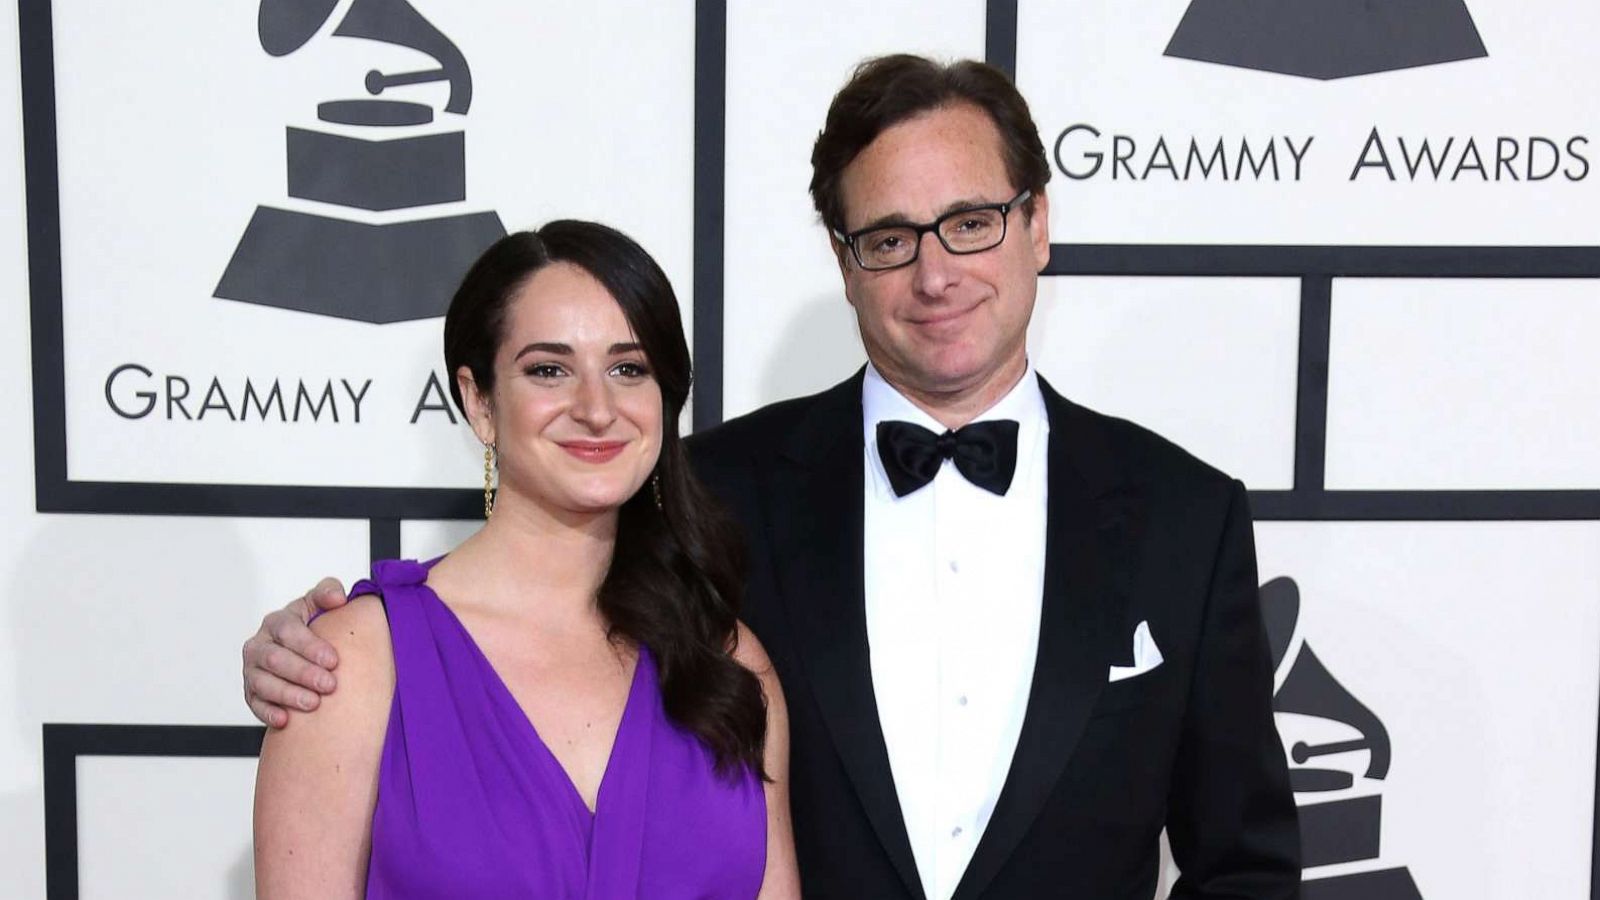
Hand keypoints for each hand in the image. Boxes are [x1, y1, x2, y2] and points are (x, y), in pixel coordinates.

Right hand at [243, 578, 349, 726]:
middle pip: (275, 659)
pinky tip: (285, 720)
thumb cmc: (314, 626)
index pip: (289, 631)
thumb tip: (338, 598)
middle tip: (329, 685)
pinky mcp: (251, 693)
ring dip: (288, 694)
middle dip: (303, 673)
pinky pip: (255, 704)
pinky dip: (268, 713)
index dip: (310, 646)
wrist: (305, 651)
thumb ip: (329, 593)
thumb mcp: (320, 604)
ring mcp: (252, 670)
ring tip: (313, 703)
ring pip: (263, 683)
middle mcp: (260, 645)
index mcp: (277, 621)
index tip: (334, 660)